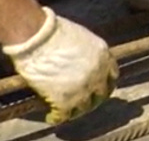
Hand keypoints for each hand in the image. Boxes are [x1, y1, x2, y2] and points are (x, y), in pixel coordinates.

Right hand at [2, 8, 116, 124]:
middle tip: (83, 102)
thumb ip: (87, 53)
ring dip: (76, 110)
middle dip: (92, 99)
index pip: (112, 75)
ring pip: (84, 108)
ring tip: (67, 111)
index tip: (97, 88)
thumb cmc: (52, 31)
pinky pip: (63, 115)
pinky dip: (56, 117)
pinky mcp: (65, 100)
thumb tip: (81, 63)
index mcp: (103, 55)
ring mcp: (83, 88)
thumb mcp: (81, 37)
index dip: (103, 83)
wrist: (36, 35)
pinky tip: (50, 116)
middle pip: (101, 94)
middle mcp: (98, 74)